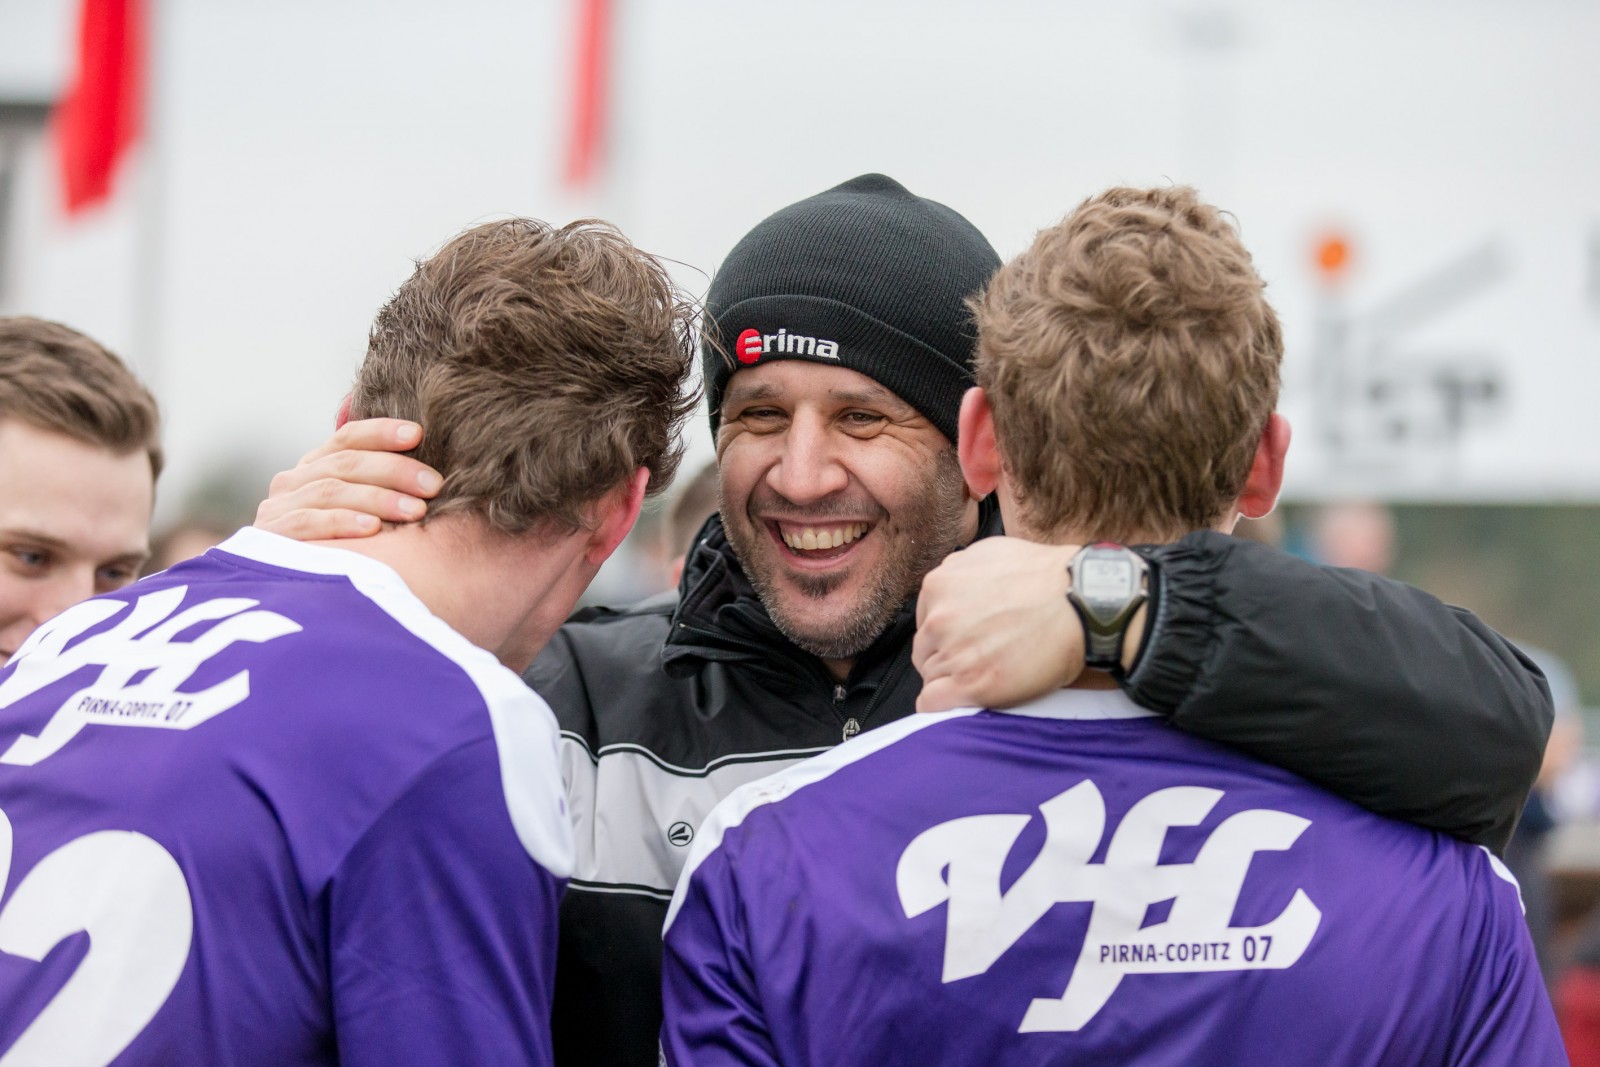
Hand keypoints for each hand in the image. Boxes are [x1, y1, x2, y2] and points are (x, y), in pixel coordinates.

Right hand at [254, 419, 441, 540]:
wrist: (294, 601)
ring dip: (378, 498)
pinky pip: (309, 522)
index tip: (418, 434)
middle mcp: (293, 481)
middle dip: (395, 470)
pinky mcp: (271, 536)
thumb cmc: (345, 553)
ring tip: (415, 510)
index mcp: (315, 467)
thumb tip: (435, 480)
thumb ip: (384, 491)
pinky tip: (372, 528)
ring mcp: (278, 507)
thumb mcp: (362, 516)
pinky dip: (343, 522)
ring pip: (331, 490)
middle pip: (346, 463)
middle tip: (433, 485)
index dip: (382, 432)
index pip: (349, 438)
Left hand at [913, 537, 1086, 712]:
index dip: (948, 633)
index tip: (968, 639)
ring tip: (986, 676)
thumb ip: (962, 571)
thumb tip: (954, 585)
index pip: (926, 620)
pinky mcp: (970, 684)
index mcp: (940, 585)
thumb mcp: (992, 553)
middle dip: (947, 656)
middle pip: (926, 649)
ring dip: (952, 681)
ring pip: (930, 676)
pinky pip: (932, 704)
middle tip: (980, 659)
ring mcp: (952, 652)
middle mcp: (939, 618)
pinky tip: (964, 702)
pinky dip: (943, 706)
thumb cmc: (1049, 578)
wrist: (1083, 603)